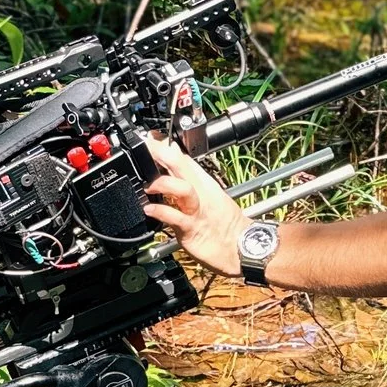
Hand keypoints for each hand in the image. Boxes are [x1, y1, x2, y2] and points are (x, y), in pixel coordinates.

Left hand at [143, 134, 247, 277]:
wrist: (242, 247)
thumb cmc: (225, 224)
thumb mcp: (209, 195)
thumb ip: (190, 178)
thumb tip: (175, 160)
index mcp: (203, 182)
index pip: (182, 157)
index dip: (164, 146)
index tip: (149, 139)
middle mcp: (200, 192)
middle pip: (181, 165)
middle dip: (162, 153)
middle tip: (144, 146)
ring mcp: (196, 210)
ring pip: (182, 188)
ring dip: (163, 183)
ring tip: (148, 185)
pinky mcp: (191, 229)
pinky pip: (175, 217)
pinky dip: (161, 212)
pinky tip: (149, 210)